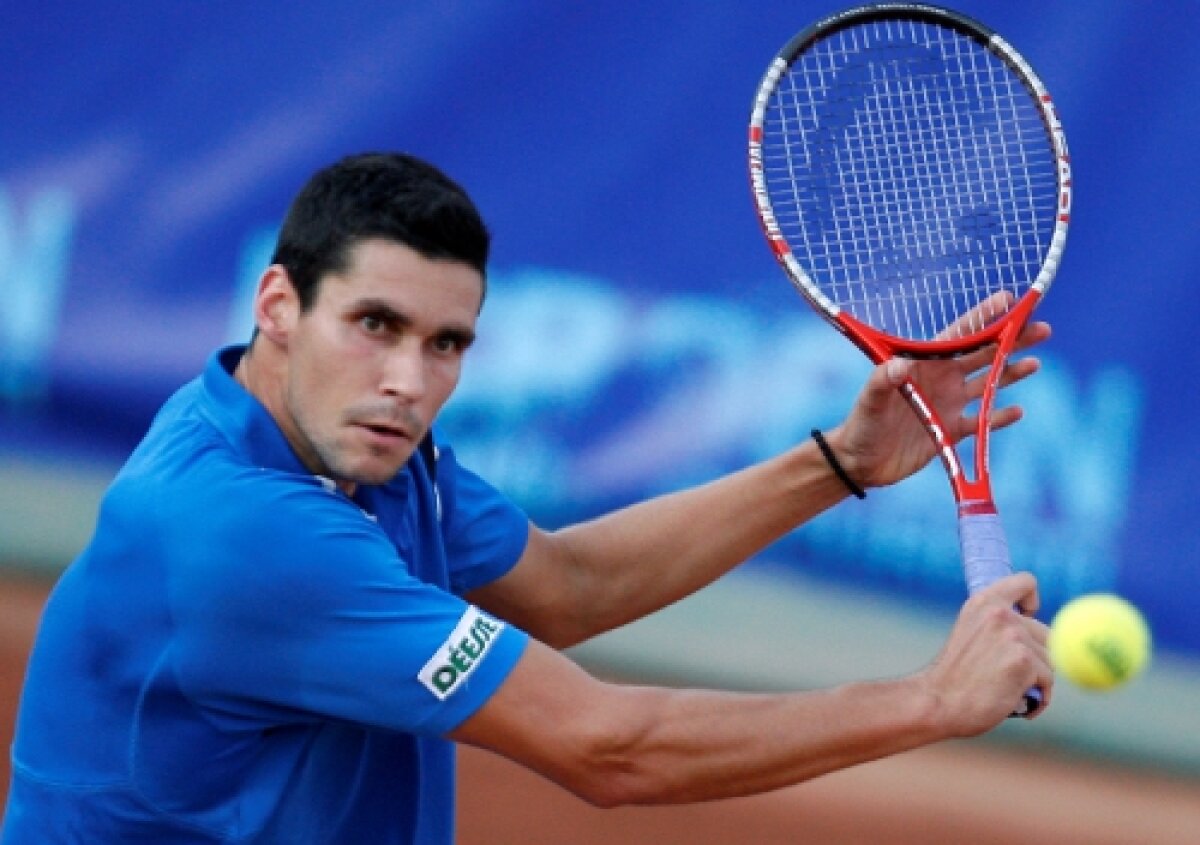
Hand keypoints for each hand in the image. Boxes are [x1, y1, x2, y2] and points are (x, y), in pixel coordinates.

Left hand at [825, 294, 1050, 488]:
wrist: (858, 463)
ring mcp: (947, 405)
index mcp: (922, 364)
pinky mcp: (950, 432)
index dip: (983, 317)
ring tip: (1035, 363)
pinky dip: (998, 417)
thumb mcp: (869, 400)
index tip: (1009, 299)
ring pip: (988, 385)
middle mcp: (940, 379)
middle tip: (1042, 328)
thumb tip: (900, 365)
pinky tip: (1017, 410)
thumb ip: (883, 380)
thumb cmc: (861, 424)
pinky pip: (981, 422)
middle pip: (983, 354)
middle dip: (1012, 340)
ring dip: (1011, 374)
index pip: (958, 334)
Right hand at [918, 573, 1052, 735]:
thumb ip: (998, 624)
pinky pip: (1048, 682)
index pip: (1026, 582)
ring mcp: (1013, 636)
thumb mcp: (971, 633)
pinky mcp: (1024, 662)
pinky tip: (1020, 704)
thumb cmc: (956, 676)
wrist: (938, 703)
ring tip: (1011, 691)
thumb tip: (1035, 627)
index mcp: (984, 602)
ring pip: (1050, 660)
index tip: (1025, 619)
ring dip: (1037, 680)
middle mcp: (1000, 614)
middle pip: (1047, 633)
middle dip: (1037, 657)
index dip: (1031, 602)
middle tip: (1011, 675)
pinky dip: (1040, 698)